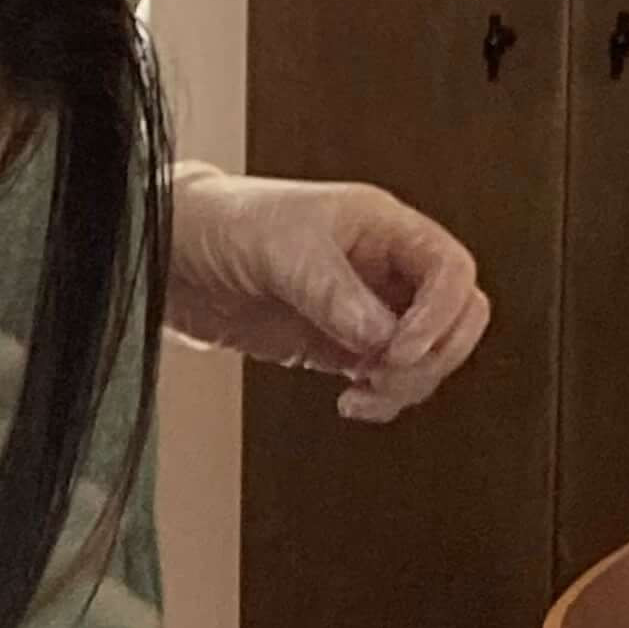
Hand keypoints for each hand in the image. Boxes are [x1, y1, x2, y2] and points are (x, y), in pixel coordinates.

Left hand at [168, 168, 487, 421]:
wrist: (172, 257)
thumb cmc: (224, 224)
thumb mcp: (282, 249)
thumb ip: (332, 292)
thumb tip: (379, 336)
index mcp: (383, 228)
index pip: (450, 269)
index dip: (440, 313)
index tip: (399, 348)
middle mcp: (382, 269)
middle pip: (456, 316)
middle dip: (436, 354)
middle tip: (388, 373)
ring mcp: (362, 310)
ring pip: (425, 355)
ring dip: (408, 384)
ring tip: (362, 393)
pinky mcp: (335, 346)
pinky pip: (385, 379)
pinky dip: (382, 399)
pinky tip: (351, 402)